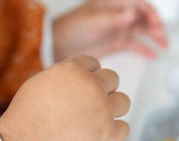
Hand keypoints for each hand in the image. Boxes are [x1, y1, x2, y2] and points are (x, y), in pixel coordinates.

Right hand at [0, 55, 129, 140]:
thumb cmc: (25, 118)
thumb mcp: (37, 83)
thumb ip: (61, 76)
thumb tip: (74, 80)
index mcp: (73, 70)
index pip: (93, 64)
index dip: (88, 76)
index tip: (82, 88)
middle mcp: (92, 85)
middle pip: (112, 79)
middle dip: (101, 90)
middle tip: (88, 105)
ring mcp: (102, 110)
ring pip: (123, 102)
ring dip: (111, 109)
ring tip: (96, 119)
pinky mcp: (106, 134)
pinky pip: (124, 129)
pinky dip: (114, 132)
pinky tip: (100, 135)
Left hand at [52, 1, 167, 60]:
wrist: (58, 46)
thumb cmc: (71, 29)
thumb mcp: (93, 21)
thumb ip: (114, 18)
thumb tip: (133, 12)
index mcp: (113, 3)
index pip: (138, 5)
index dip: (150, 14)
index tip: (155, 25)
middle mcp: (118, 15)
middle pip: (143, 17)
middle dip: (154, 26)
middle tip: (161, 37)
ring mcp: (117, 30)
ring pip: (141, 31)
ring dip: (153, 37)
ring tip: (163, 45)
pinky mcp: (115, 44)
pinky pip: (133, 45)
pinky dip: (143, 49)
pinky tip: (152, 54)